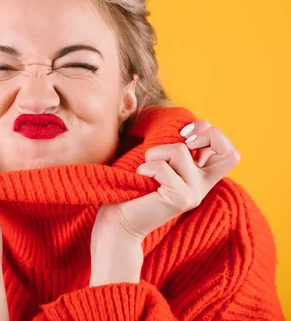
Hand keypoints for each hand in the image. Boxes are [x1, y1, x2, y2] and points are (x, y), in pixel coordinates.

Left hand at [90, 119, 240, 285]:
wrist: (119, 220)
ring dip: (155, 152)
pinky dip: (146, 166)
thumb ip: (178, 147)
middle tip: (182, 139)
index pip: (230, 153)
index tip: (186, 134)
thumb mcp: (161, 160)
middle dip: (205, 134)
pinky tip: (141, 177)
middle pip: (229, 153)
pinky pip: (163, 167)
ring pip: (181, 151)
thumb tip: (189, 128)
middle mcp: (203, 186)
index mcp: (201, 176)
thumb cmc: (133, 186)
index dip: (214, 135)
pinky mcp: (180, 199)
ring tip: (145, 168)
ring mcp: (194, 194)